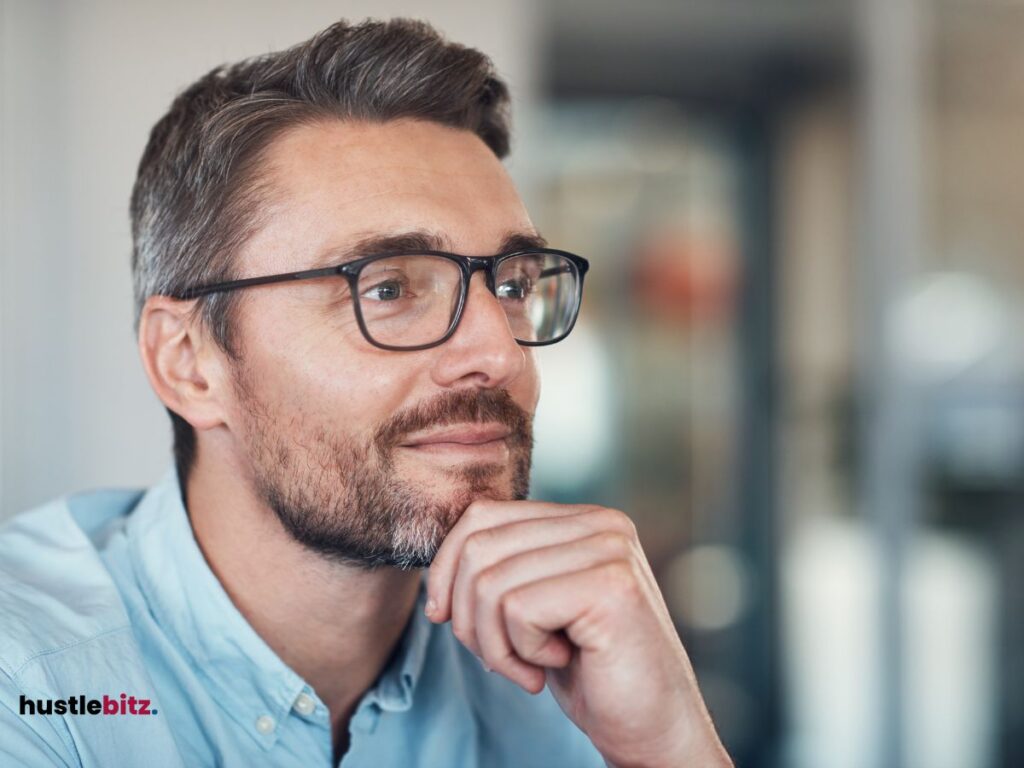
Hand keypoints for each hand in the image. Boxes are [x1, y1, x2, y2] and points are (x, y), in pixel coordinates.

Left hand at [425, 500, 731, 767]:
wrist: (654, 728)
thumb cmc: (593, 671)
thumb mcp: (538, 607)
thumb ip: (505, 567)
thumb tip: (437, 568)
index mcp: (583, 519)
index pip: (482, 515)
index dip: (447, 569)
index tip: (446, 616)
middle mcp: (602, 523)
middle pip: (479, 548)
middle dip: (467, 616)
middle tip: (500, 659)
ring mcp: (609, 551)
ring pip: (490, 582)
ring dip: (495, 643)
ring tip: (530, 667)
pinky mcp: (610, 587)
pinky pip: (517, 609)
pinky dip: (520, 651)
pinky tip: (556, 664)